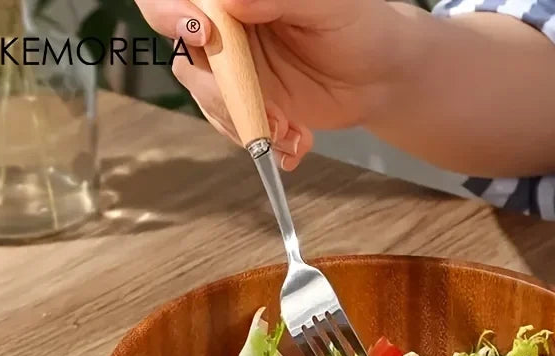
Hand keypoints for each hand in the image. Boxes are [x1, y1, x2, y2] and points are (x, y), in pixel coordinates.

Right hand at [134, 0, 405, 168]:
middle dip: (220, 91)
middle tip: (262, 106)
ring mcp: (236, 74)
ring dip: (244, 122)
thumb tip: (230, 2)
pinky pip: (234, 129)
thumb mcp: (326, 4)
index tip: (203, 34)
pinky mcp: (252, 108)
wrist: (383, 78)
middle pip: (187, 57)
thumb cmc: (361, 26)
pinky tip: (296, 141)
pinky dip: (261, 143)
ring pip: (207, 101)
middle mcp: (226, 32)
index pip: (175, 0)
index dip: (172, 13)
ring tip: (289, 128)